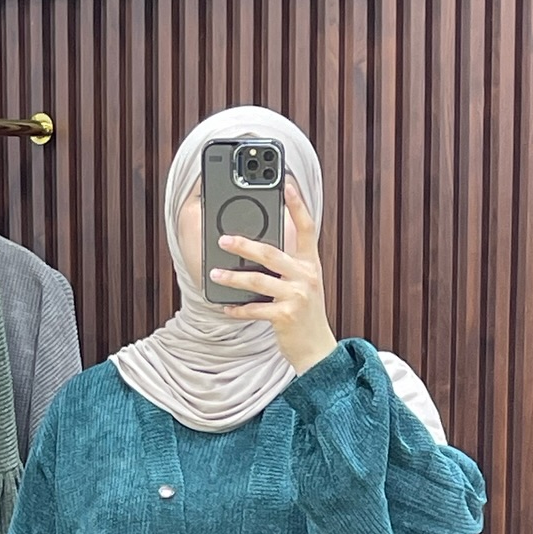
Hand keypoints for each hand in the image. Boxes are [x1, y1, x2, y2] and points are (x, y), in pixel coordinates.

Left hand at [207, 174, 338, 375]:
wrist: (317, 349)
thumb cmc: (305, 315)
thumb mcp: (304, 285)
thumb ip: (288, 267)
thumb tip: (255, 253)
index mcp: (310, 263)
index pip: (307, 227)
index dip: (297, 205)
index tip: (286, 184)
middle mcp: (306, 276)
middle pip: (271, 253)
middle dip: (245, 245)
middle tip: (223, 240)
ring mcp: (296, 296)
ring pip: (258, 281)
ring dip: (233, 278)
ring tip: (215, 275)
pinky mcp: (285, 316)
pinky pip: (254, 309)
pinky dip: (238, 309)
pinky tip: (226, 307)